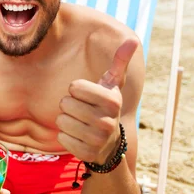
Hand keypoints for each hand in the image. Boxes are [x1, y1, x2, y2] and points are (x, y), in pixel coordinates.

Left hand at [56, 38, 137, 163]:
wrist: (109, 144)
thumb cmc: (105, 106)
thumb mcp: (113, 85)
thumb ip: (120, 62)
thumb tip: (132, 39)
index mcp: (112, 100)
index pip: (74, 86)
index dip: (76, 90)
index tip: (87, 96)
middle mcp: (107, 121)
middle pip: (65, 103)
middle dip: (69, 106)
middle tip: (82, 111)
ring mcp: (97, 140)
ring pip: (61, 121)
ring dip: (66, 121)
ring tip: (80, 123)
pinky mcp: (86, 154)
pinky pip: (61, 138)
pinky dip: (65, 137)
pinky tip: (78, 137)